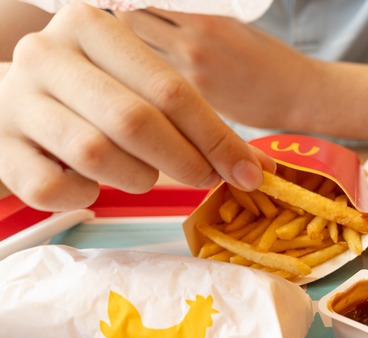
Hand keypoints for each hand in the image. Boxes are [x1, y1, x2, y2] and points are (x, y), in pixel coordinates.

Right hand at [0, 4, 274, 210]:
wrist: (7, 102)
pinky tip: (93, 184)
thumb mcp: (139, 85)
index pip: (170, 89)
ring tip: (143, 173)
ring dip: (136, 177)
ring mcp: (16, 101)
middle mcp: (47, 55)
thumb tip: (256, 168)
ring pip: (96, 154)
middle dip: (184, 160)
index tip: (248, 172)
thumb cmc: (91, 94)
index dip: (215, 138)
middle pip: (134, 120)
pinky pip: (55, 188)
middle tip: (206, 179)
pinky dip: (85, 195)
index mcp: (90, 27)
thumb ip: (194, 119)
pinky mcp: (0, 148)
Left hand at [115, 9, 312, 128]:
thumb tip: (154, 13)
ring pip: (137, 54)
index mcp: (205, 13)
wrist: (298, 93)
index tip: (124, 1)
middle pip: (129, 19)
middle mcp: (194, 38)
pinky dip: (147, 78)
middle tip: (124, 26)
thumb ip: (192, 17)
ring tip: (135, 55)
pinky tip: (152, 82)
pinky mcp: (193, 99)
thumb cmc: (267, 57)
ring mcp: (191, 71)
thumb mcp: (231, 23)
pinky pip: (156, 82)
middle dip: (121, 19)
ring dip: (129, 51)